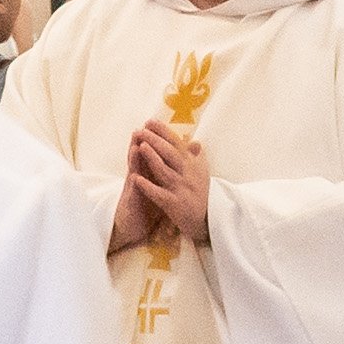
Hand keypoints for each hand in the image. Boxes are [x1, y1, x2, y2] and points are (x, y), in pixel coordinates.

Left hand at [119, 123, 211, 256]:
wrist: (207, 222)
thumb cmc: (202, 196)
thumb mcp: (202, 174)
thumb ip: (197, 157)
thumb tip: (195, 141)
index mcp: (191, 165)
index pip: (177, 144)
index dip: (163, 132)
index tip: (150, 121)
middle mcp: (187, 175)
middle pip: (170, 154)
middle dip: (156, 140)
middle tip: (142, 129)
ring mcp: (181, 189)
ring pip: (165, 171)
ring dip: (152, 158)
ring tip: (140, 146)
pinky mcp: (175, 204)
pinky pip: (159, 194)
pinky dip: (147, 187)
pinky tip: (135, 179)